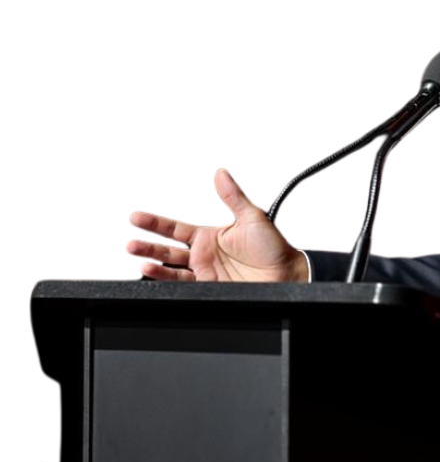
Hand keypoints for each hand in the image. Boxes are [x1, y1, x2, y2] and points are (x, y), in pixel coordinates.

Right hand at [126, 168, 307, 281]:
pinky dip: (166, 279)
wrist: (286, 274)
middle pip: (167, 250)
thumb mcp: (252, 217)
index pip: (176, 229)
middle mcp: (204, 255)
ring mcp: (205, 272)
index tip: (136, 217)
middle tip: (131, 241)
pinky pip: (182, 284)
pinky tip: (155, 273)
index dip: (156, 223)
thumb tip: (221, 173)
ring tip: (138, 257)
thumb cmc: (273, 247)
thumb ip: (232, 196)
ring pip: (170, 268)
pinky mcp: (209, 287)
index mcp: (211, 236)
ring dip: (153, 263)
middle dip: (147, 245)